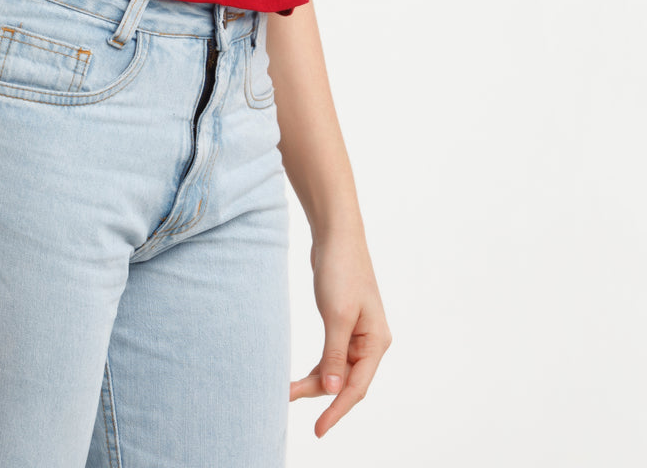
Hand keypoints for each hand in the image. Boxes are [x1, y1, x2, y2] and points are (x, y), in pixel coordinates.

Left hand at [290, 223, 391, 436]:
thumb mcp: (337, 316)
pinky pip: (331, 355)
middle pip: (347, 381)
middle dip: (320, 395)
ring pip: (337, 370)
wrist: (336, 235)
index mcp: (376, 342)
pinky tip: (303, 377)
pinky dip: (318, 366)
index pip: (357, 387)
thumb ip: (334, 355)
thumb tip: (331, 389)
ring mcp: (358, 333)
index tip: (319, 430)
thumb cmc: (341, 270)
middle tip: (289, 400)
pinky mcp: (343, 324)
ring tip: (288, 391)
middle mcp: (371, 341)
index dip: (337, 410)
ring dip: (315, 381)